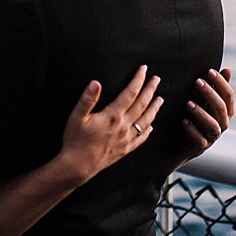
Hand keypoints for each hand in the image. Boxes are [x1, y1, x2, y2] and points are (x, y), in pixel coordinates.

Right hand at [56, 65, 162, 186]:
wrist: (77, 166)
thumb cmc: (75, 141)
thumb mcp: (76, 117)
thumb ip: (87, 99)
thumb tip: (96, 83)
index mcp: (113, 116)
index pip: (130, 93)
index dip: (138, 80)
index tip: (144, 69)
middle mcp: (123, 127)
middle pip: (142, 104)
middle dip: (150, 90)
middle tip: (157, 79)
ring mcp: (126, 139)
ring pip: (146, 120)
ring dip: (154, 108)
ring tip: (160, 99)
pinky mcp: (125, 150)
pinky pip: (141, 139)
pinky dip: (148, 130)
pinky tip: (151, 126)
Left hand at [175, 66, 233, 167]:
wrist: (189, 142)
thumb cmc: (201, 116)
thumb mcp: (209, 102)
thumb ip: (218, 88)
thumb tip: (228, 70)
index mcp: (227, 111)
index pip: (228, 96)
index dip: (221, 83)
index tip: (210, 71)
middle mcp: (223, 123)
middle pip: (221, 108)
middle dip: (210, 94)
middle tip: (197, 81)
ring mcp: (213, 136)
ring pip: (212, 125)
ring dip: (201, 113)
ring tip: (188, 103)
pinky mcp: (201, 145)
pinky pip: (199, 139)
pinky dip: (192, 130)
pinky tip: (184, 121)